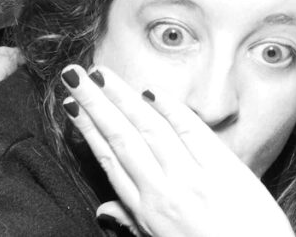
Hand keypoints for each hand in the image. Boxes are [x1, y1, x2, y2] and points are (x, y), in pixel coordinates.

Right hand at [60, 64, 295, 236]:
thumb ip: (133, 221)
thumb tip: (103, 210)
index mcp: (146, 211)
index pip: (109, 161)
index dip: (88, 130)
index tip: (73, 104)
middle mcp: (163, 191)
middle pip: (122, 138)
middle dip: (95, 104)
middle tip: (74, 75)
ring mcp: (192, 178)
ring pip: (149, 129)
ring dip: (122, 97)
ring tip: (100, 75)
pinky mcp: (223, 169)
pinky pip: (192, 131)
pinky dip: (171, 109)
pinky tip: (151, 91)